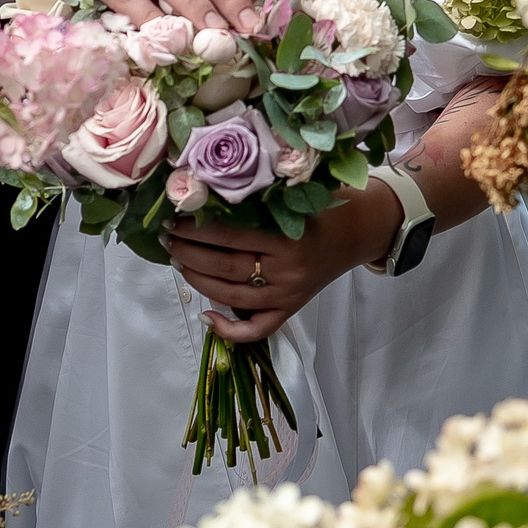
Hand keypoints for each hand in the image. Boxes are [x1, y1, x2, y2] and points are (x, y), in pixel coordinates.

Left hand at [166, 186, 401, 342]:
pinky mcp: (290, 310)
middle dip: (190, 253)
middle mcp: (288, 271)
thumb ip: (262, 200)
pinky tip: (206, 316)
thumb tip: (208, 197)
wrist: (359, 232)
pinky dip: (228, 330)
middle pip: (226, 268)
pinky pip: (256, 329)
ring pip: (233, 297)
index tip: (174, 219)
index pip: (232, 236)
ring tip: (179, 262)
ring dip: (198, 281)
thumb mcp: (297, 197)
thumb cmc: (325, 207)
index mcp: (289, 238)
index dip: (198, 229)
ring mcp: (288, 295)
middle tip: (168, 240)